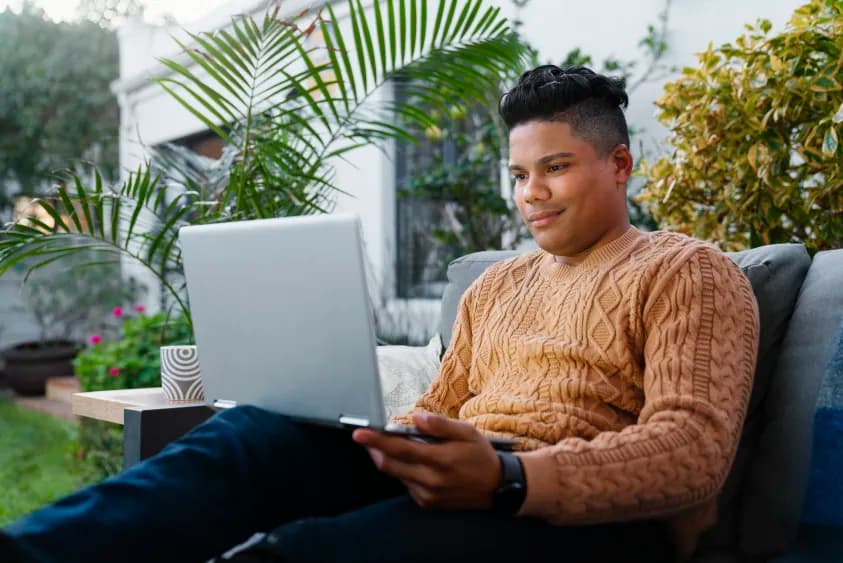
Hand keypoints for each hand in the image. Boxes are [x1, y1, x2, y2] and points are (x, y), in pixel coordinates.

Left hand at [352, 413, 500, 510]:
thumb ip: (440, 425)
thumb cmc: (481, 456)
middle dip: (375, 450)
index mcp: (439, 460)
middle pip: (389, 465)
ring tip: (394, 445)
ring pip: (396, 475)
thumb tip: (417, 417)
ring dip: (389, 460)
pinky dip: (403, 471)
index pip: (399, 449)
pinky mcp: (427, 503)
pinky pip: (406, 485)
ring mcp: (427, 495)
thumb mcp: (466, 432)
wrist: (497, 487)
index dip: (376, 440)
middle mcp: (431, 481)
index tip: (359, 433)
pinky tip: (413, 462)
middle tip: (368, 437)